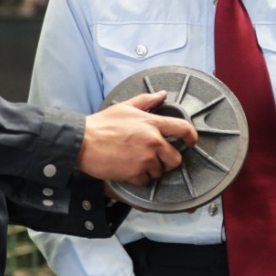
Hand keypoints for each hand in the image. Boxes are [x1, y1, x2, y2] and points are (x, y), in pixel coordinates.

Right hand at [78, 92, 198, 185]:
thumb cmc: (102, 124)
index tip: (191, 143)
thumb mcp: (125, 107)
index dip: (191, 137)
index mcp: (152, 124)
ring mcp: (145, 159)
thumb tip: (162, 95)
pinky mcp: (135, 173)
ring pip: (160, 171)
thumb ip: (146, 101)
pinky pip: (146, 180)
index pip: (183, 129)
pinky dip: (139, 178)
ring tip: (136, 161)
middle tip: (156, 158)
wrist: (83, 142)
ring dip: (151, 169)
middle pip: (176, 158)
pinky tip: (129, 169)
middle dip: (168, 160)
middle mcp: (153, 141)